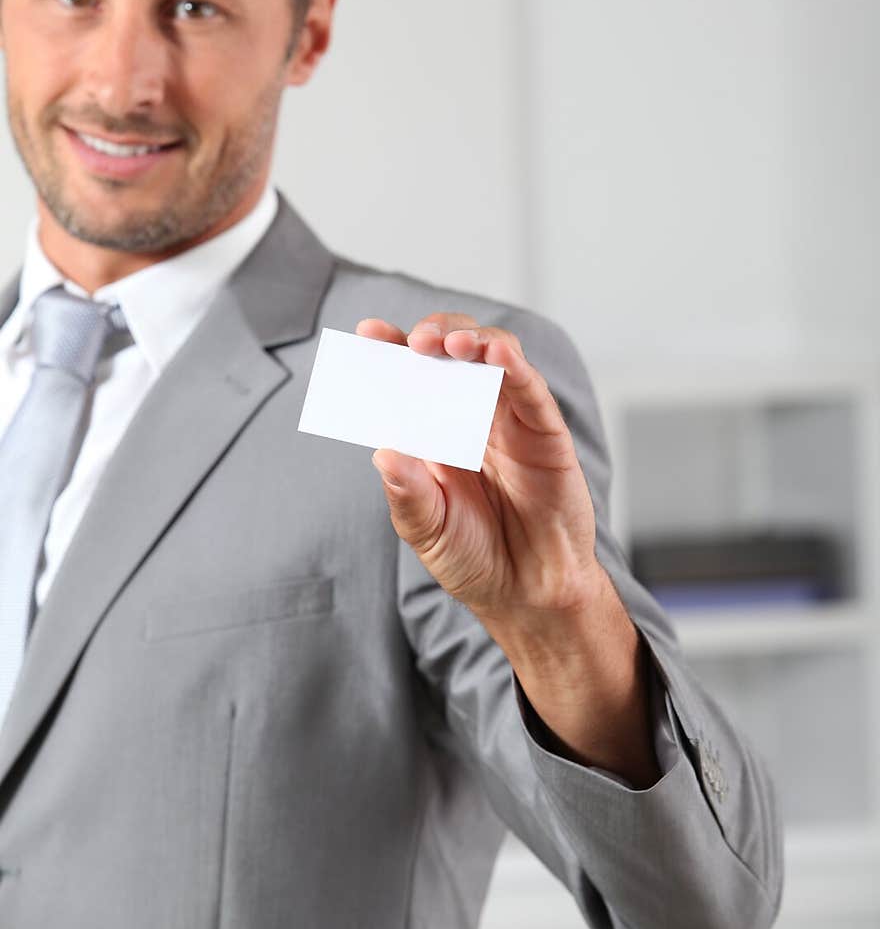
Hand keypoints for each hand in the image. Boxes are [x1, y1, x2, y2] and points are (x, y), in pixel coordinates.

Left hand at [356, 312, 601, 638]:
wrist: (529, 594)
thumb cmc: (475, 558)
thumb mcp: (428, 531)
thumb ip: (408, 495)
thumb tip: (383, 453)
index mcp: (433, 430)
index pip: (411, 377)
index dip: (392, 350)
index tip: (369, 333)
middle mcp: (471, 415)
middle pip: (454, 352)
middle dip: (434, 335)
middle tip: (416, 343)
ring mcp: (510, 420)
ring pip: (496, 356)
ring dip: (473, 342)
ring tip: (451, 346)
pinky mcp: (546, 434)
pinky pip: (532, 391)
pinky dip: (517, 367)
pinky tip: (498, 355)